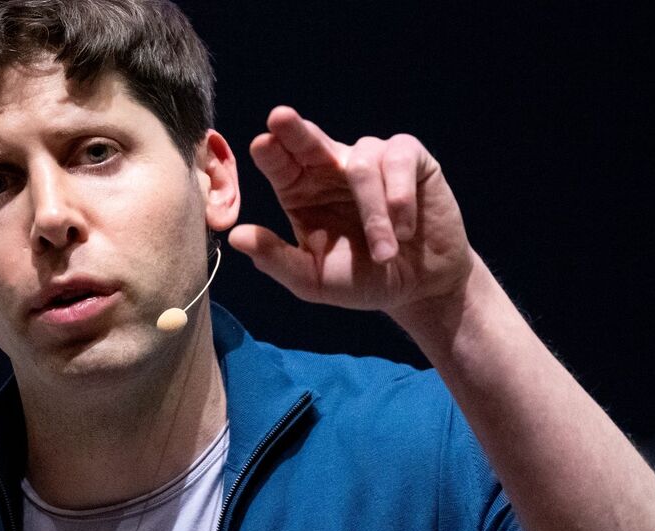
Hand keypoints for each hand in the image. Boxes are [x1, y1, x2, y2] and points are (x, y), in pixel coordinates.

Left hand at [228, 106, 473, 321]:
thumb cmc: (362, 280)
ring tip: (385, 253)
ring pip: (360, 165)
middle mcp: (330, 167)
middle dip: (295, 129)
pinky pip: (398, 160)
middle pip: (308, 139)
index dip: (271, 151)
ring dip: (374, 215)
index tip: (262, 145)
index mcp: (300, 190)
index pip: (279, 162)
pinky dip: (399, 197)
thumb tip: (235, 237)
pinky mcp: (409, 158)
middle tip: (280, 118)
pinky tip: (405, 228)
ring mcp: (370, 158)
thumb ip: (277, 260)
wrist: (419, 287)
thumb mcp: (314, 280)